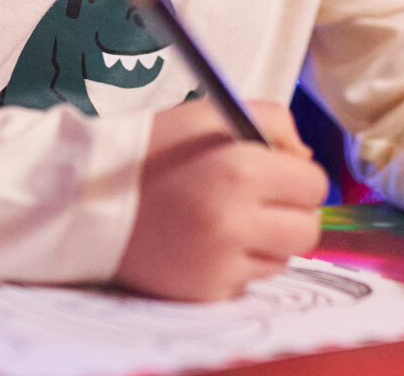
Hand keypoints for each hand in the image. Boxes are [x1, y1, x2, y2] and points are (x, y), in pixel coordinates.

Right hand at [114, 98, 327, 300]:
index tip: (272, 169)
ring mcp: (221, 261)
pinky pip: (251, 280)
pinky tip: (209, 241)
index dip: (295, 173)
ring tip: (230, 218)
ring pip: (284, 257)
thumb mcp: (211, 113)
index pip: (313, 183)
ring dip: (268, 239)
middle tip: (261, 198)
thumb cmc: (155, 150)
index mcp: (240, 169)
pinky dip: (240, 262)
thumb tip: (305, 160)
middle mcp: (235, 220)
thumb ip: (272, 122)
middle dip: (292, 210)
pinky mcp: (207, 290)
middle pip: (308, 229)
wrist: (90, 200)